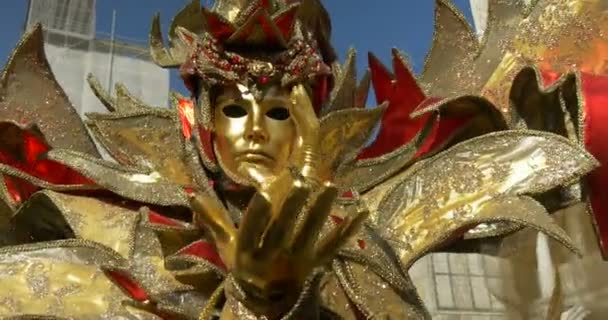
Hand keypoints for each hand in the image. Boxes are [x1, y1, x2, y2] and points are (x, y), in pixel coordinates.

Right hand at [190, 85, 367, 315]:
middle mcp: (272, 259)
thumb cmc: (245, 268)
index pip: (252, 230)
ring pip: (310, 235)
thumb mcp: (227, 247)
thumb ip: (213, 220)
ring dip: (322, 212)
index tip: (267, 191)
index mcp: (247, 252)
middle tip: (303, 182)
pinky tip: (361, 213)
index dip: (259, 212)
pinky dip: (348, 231)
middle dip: (294, 207)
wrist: (266, 305)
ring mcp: (297, 262)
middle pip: (284, 230)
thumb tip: (192, 193)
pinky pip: (333, 247)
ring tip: (332, 187)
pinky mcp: (316, 265)